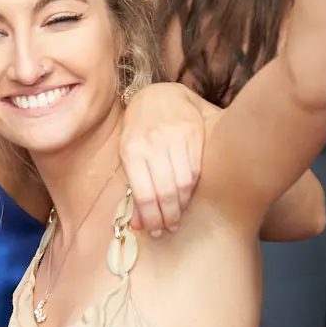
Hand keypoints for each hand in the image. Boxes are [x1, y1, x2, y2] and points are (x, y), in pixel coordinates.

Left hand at [119, 81, 210, 235]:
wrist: (160, 95)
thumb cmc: (140, 130)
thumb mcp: (129, 154)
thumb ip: (134, 188)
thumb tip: (139, 224)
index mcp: (131, 150)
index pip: (144, 193)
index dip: (151, 216)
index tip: (155, 231)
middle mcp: (153, 143)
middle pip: (166, 191)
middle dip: (168, 215)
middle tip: (170, 227)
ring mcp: (175, 136)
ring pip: (184, 182)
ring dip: (182, 204)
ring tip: (178, 215)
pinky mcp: (194, 132)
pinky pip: (196, 168)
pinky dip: (193, 187)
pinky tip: (188, 196)